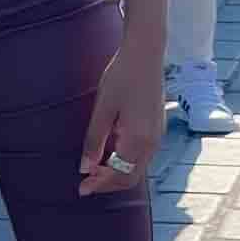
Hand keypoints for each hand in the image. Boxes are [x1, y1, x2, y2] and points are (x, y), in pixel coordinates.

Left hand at [79, 44, 165, 196]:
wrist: (145, 53)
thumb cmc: (122, 77)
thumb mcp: (103, 110)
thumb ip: (94, 141)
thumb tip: (85, 168)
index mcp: (138, 141)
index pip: (119, 176)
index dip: (100, 185)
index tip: (81, 188)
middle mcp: (153, 143)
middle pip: (131, 176)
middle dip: (108, 182)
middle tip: (86, 181)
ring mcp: (158, 135)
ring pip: (138, 166)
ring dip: (117, 172)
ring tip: (95, 168)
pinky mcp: (157, 126)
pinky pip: (142, 154)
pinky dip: (126, 160)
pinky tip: (110, 151)